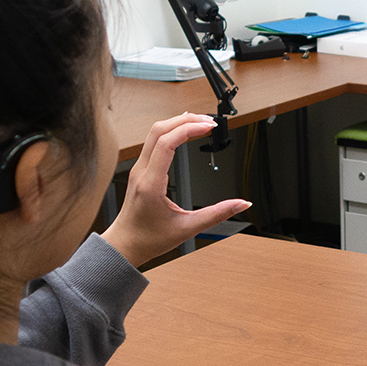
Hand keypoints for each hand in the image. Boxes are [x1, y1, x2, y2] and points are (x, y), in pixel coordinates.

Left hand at [102, 113, 250, 266]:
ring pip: (154, 133)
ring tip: (200, 122)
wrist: (125, 245)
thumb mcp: (188, 228)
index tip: (208, 126)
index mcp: (151, 184)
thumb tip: (241, 204)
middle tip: (209, 121)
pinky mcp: (140, 170)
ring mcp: (138, 169)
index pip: (167, 143)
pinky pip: (153, 141)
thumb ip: (217, 214)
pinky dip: (170, 131)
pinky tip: (183, 131)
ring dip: (177, 123)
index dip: (189, 129)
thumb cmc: (149, 239)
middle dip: (185, 120)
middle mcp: (141, 172)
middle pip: (159, 130)